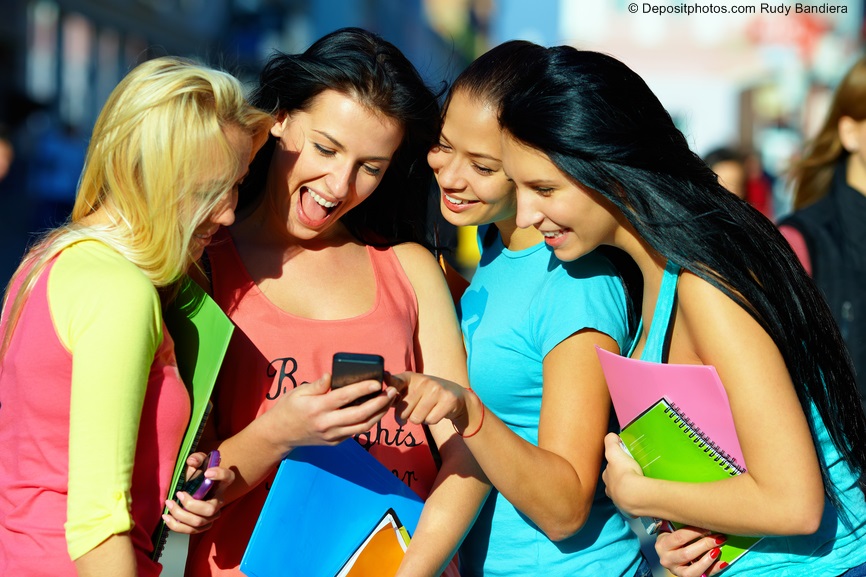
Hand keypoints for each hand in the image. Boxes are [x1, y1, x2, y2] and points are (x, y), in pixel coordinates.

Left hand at [162, 452, 233, 533]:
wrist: (195, 487)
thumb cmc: (198, 474)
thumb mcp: (198, 463)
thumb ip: (196, 458)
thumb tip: (192, 462)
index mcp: (221, 483)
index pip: (228, 477)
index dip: (220, 475)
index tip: (206, 472)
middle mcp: (219, 501)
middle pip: (210, 510)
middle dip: (190, 505)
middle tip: (178, 494)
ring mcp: (211, 516)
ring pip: (198, 523)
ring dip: (180, 515)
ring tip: (169, 504)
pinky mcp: (202, 526)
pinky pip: (190, 531)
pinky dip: (176, 526)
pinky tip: (166, 517)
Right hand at [261, 373, 396, 451]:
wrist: (279, 435)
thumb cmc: (289, 408)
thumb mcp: (299, 392)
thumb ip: (318, 385)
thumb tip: (332, 375)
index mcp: (317, 408)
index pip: (344, 397)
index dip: (362, 389)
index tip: (376, 382)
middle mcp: (326, 424)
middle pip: (360, 414)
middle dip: (379, 403)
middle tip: (392, 391)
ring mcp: (332, 435)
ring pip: (362, 426)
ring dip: (379, 414)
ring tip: (389, 400)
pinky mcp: (335, 442)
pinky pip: (356, 432)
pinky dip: (369, 421)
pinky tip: (377, 410)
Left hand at [386, 371, 469, 427]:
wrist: (457, 397)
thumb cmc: (428, 395)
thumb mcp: (411, 391)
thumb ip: (396, 395)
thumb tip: (381, 399)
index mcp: (410, 377)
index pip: (395, 382)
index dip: (389, 386)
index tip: (384, 382)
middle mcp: (423, 380)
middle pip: (403, 411)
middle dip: (406, 417)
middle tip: (415, 411)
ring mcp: (436, 389)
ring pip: (416, 418)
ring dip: (420, 419)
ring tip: (427, 410)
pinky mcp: (447, 399)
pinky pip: (430, 421)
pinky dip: (432, 421)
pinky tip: (436, 412)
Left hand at [601, 432, 643, 514]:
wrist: (635, 494)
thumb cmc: (624, 473)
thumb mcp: (614, 452)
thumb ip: (611, 442)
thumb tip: (612, 436)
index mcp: (607, 478)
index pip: (609, 471)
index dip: (614, 466)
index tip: (622, 464)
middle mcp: (612, 491)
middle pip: (616, 484)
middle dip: (622, 479)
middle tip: (633, 474)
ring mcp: (622, 501)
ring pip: (625, 494)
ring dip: (631, 490)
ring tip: (641, 485)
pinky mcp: (633, 509)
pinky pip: (636, 503)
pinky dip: (640, 499)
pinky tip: (646, 495)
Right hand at [656, 526, 727, 575]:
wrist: (669, 555)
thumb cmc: (673, 538)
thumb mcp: (670, 530)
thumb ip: (676, 523)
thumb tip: (691, 510)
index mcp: (662, 545)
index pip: (679, 537)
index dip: (694, 532)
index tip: (708, 525)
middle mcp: (666, 559)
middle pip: (686, 553)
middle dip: (704, 545)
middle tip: (719, 537)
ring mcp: (676, 571)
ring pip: (692, 570)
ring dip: (707, 560)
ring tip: (717, 551)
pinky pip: (701, 576)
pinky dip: (713, 570)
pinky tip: (723, 563)